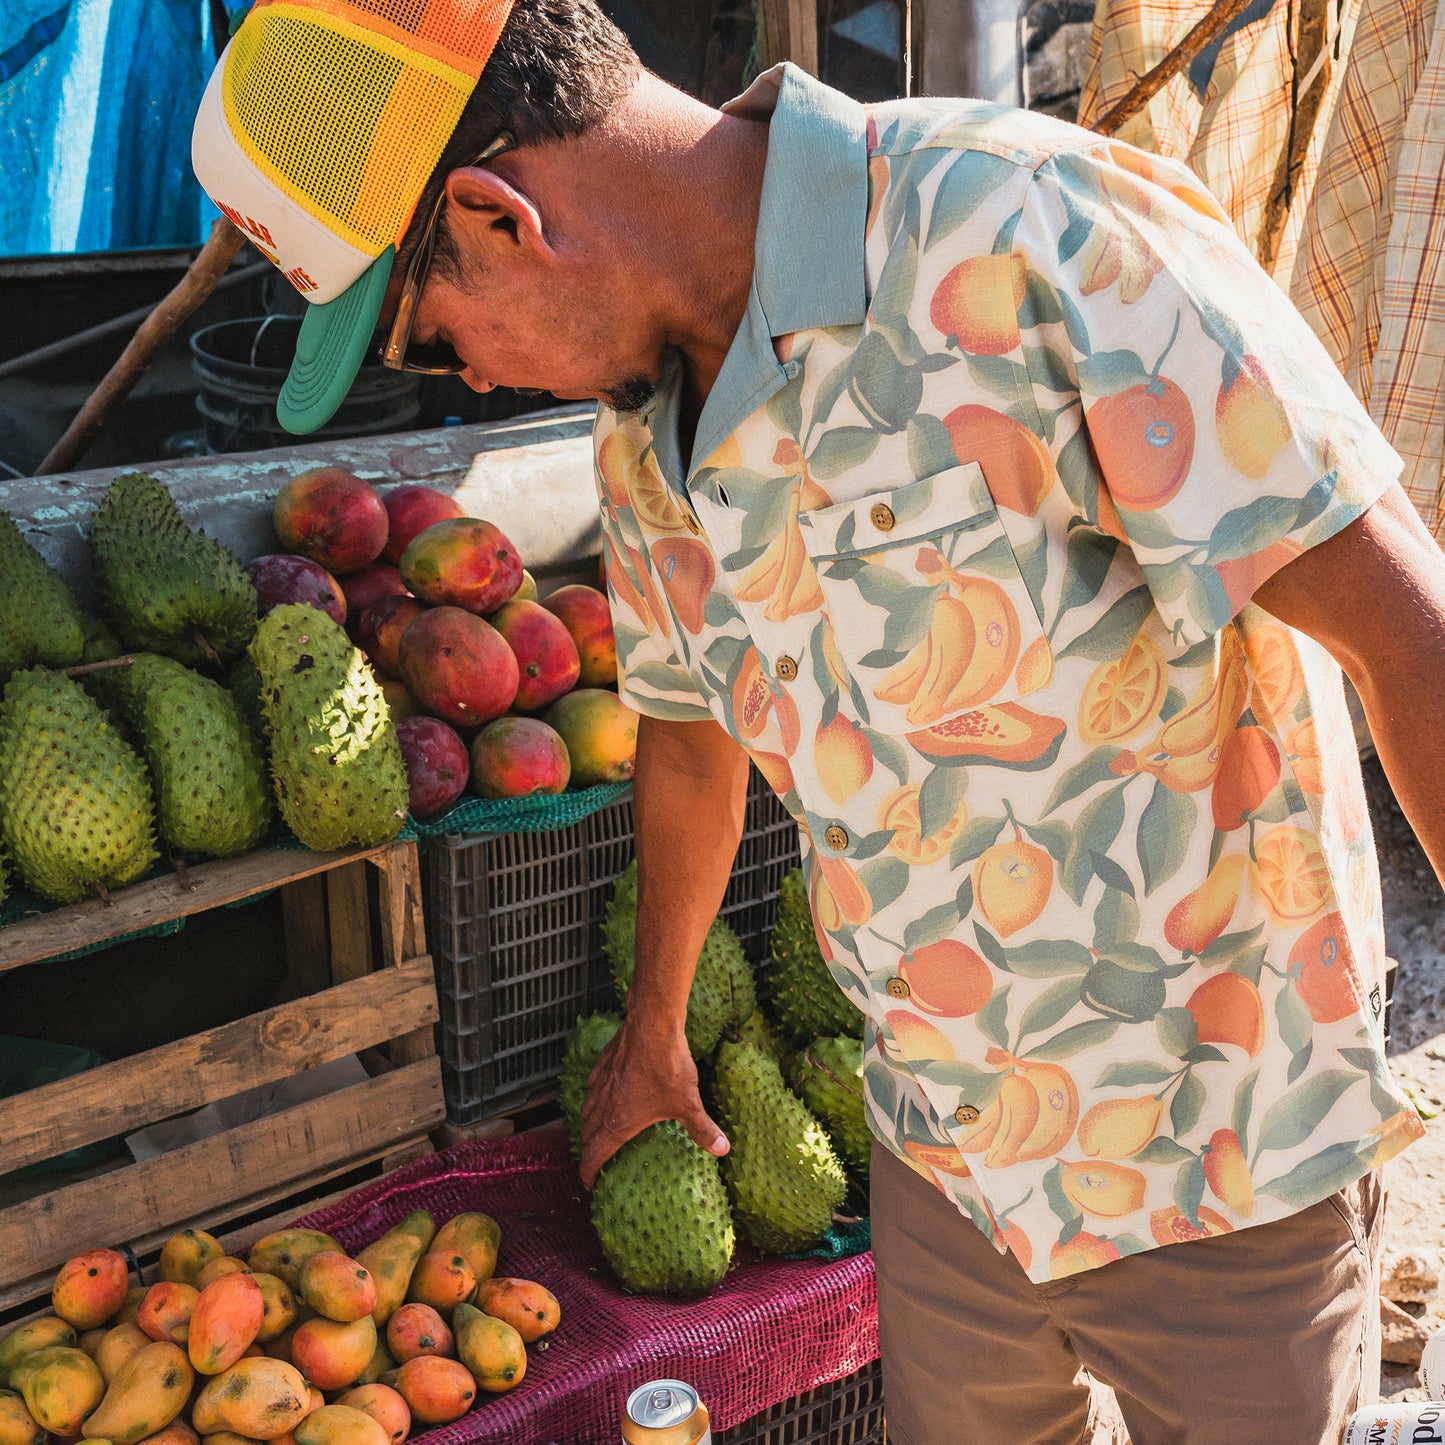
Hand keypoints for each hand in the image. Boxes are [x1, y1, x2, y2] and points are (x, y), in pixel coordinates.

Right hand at [578, 1012, 729, 1188]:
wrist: (652, 1026)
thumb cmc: (667, 1066)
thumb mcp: (688, 1103)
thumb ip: (702, 1129)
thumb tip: (722, 1149)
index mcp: (619, 1123)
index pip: (594, 1155)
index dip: (588, 1173)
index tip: (588, 1184)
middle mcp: (604, 1105)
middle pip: (586, 1134)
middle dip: (589, 1150)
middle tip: (597, 1158)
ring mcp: (600, 1083)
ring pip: (586, 1110)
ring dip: (589, 1123)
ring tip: (599, 1129)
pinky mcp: (603, 1064)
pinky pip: (592, 1086)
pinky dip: (595, 1096)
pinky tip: (606, 1092)